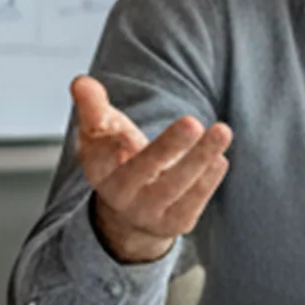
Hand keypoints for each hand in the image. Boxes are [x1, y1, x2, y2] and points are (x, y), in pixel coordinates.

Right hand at [72, 75, 231, 265]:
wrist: (131, 210)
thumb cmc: (116, 158)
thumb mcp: (99, 132)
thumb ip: (92, 106)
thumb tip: (81, 82)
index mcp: (99, 170)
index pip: (102, 159)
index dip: (114, 148)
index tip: (127, 136)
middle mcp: (121, 196)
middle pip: (143, 171)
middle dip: (167, 147)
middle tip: (192, 123)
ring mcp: (150, 212)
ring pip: (176, 185)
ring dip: (200, 157)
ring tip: (223, 131)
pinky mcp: (176, 222)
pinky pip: (194, 200)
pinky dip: (209, 179)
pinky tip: (220, 158)